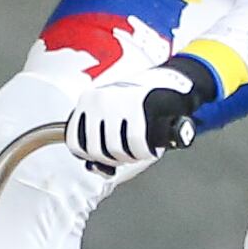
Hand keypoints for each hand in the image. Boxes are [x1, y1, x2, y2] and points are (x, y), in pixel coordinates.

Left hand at [66, 55, 214, 170]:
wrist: (172, 81)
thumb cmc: (141, 102)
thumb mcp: (111, 113)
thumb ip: (98, 138)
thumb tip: (93, 167)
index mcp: (88, 100)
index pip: (75, 142)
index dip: (91, 156)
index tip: (104, 156)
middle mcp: (99, 100)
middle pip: (96, 150)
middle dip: (114, 159)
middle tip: (127, 155)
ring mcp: (118, 102)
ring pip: (115, 149)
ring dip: (130, 157)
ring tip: (139, 150)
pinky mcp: (139, 106)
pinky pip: (136, 143)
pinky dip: (144, 152)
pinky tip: (150, 148)